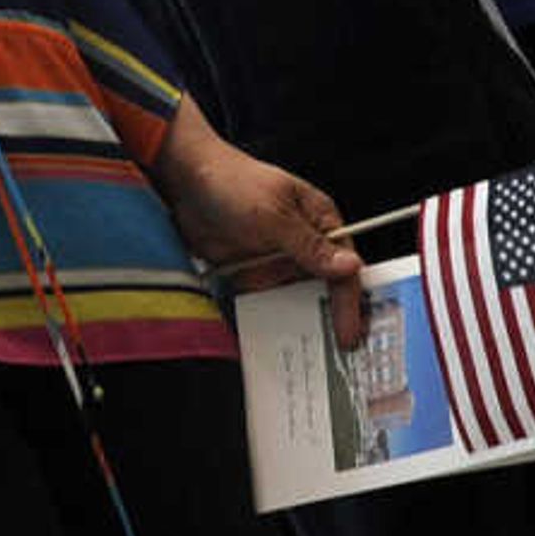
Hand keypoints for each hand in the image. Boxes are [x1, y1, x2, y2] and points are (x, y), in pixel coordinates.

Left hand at [160, 116, 364, 347]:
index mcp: (320, 221)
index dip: (348, 302)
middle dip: (331, 317)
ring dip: (302, 321)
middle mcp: (304, 243)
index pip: (343, 267)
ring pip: (298, 297)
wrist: (184, 181)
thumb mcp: (273, 217)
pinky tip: (275, 338)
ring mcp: (278, 259)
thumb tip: (350, 266)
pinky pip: (268, 299)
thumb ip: (309, 247)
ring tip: (309, 354)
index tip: (347, 334)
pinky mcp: (253, 271)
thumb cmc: (232, 183)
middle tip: (338, 353)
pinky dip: (272, 316)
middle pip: (326, 287)